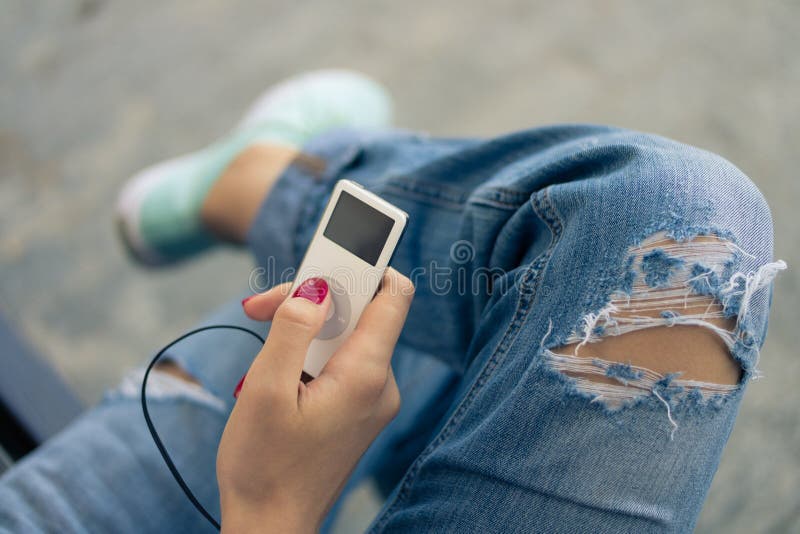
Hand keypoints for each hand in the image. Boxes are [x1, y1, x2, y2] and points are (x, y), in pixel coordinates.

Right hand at [217, 269, 413, 532]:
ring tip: (261, 347)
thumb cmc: (263, 466)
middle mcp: (380, 383)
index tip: (334, 245)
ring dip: (303, 328)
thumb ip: (291, 328)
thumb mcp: (264, 389)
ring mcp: (372, 397)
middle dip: (312, 298)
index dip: (367, 262)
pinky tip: (277, 373)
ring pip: (345, 335)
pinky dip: (309, 352)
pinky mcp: (358, 408)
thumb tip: (317, 288)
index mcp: (365, 374)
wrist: (271, 527)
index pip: (392, 293)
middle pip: (359, 310)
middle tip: (261, 306)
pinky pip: (341, 360)